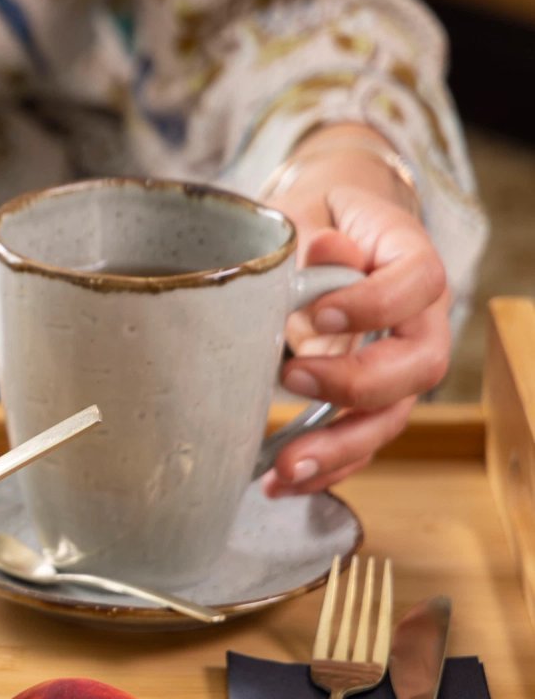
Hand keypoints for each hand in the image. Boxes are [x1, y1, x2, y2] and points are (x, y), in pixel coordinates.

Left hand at [265, 129, 449, 496]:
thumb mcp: (313, 215)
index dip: (374, 304)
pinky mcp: (370, 400)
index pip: (417, 283)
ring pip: (392, 416)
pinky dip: (324, 467)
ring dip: (340, 447)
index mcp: (411, 264)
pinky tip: (278, 482)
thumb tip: (326, 249)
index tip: (319, 312)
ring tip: (285, 466)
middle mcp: (419, 322)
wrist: (326, 237)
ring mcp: (398, 367)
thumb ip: (318, 235)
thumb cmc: (317, 224)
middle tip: (293, 378)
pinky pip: (361, 441)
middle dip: (357, 383)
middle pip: (420, 365)